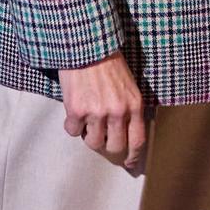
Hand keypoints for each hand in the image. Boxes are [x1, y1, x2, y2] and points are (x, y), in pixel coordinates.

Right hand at [60, 52, 148, 170]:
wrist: (86, 45)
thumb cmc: (108, 63)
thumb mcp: (129, 85)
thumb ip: (129, 108)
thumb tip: (126, 133)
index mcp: (134, 104)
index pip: (137, 140)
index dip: (133, 156)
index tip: (130, 163)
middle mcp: (118, 111)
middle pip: (114, 147)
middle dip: (107, 146)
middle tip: (101, 136)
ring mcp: (97, 112)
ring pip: (92, 142)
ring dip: (89, 133)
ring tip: (87, 117)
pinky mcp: (77, 110)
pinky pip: (73, 131)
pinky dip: (72, 124)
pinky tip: (74, 108)